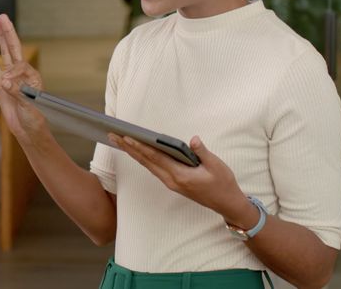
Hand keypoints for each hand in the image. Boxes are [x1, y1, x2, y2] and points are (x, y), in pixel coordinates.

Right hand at [0, 14, 47, 141]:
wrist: (27, 128)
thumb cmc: (33, 117)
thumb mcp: (28, 105)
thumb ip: (17, 92)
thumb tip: (3, 80)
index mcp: (32, 76)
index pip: (20, 65)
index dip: (12, 73)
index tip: (7, 84)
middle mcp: (21, 73)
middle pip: (14, 48)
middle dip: (8, 32)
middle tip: (3, 17)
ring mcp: (10, 77)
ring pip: (5, 53)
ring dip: (2, 38)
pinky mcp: (1, 84)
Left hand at [110, 134, 253, 225]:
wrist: (227, 204)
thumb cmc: (223, 184)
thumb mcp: (216, 166)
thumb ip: (202, 152)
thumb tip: (193, 140)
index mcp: (180, 175)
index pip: (155, 158)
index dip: (139, 146)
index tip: (126, 137)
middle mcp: (171, 180)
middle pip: (146, 161)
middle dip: (128, 148)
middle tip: (113, 136)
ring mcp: (171, 183)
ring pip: (148, 165)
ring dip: (133, 153)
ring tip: (120, 141)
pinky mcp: (173, 183)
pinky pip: (154, 168)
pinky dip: (143, 158)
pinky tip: (137, 151)